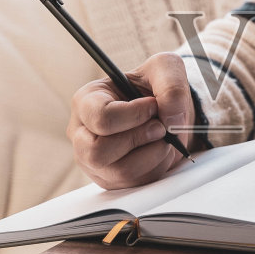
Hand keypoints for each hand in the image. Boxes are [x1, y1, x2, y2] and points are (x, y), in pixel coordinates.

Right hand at [69, 52, 193, 188]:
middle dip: (138, 139)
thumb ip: (171, 86)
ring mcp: (93, 161)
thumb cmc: (155, 88)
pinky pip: (135, 183)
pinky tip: (158, 150)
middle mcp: (82, 133)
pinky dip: (156, 168)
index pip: (101, 118)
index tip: (154, 106)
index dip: (134, 115)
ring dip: (152, 155)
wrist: (164, 113)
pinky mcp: (111, 179)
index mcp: (86, 101)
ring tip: (162, 138)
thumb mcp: (166, 69)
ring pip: (120, 172)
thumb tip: (172, 119)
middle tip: (159, 126)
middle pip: (98, 152)